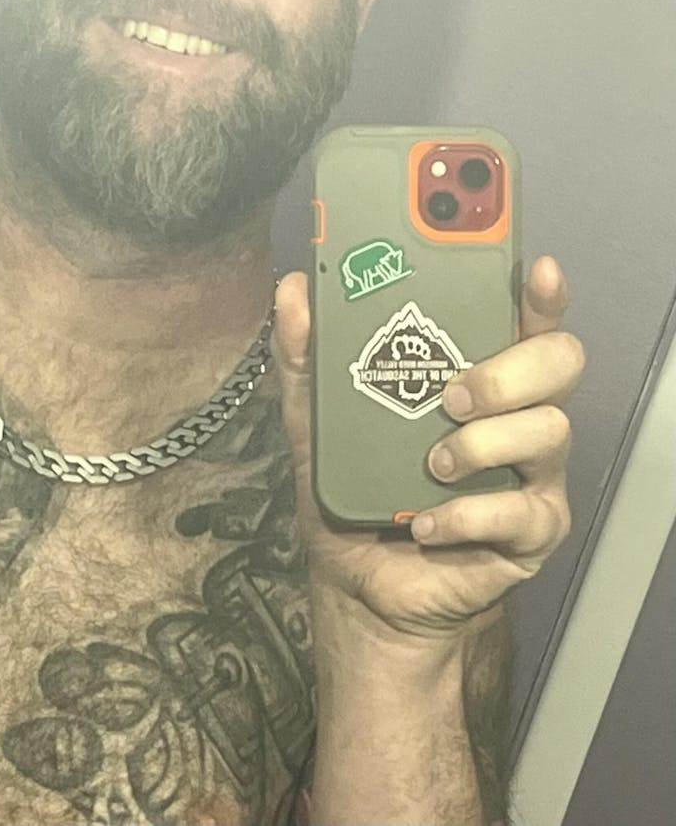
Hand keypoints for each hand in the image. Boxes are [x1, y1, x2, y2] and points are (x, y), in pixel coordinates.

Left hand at [274, 256, 584, 641]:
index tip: (538, 270)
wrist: (355, 582)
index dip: (539, 294)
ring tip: (432, 463)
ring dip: (484, 443)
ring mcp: (530, 474)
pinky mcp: (531, 531)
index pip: (524, 321)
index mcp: (474, 376)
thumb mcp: (314, 420)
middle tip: (452, 395)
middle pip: (559, 363)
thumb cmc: (350, 490)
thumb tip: (292, 289)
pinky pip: (523, 512)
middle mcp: (514, 415)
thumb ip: (305, 357)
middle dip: (509, 371)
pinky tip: (425, 524)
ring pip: (550, 431)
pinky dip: (467, 514)